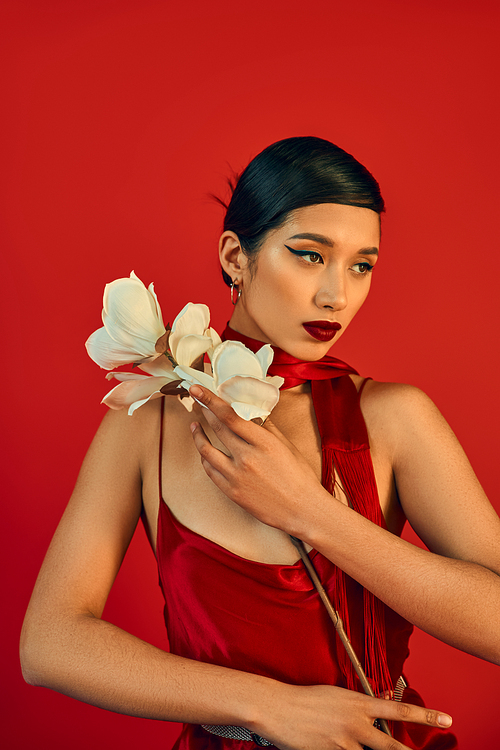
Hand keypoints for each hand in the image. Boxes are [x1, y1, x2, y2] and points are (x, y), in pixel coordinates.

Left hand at [189, 385, 327, 536]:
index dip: (211, 400)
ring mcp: (236, 476)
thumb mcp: (286, 446)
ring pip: (207, 451)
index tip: (199, 390)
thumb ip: (267, 428)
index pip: (230, 416)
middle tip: (197, 399)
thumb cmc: (300, 477)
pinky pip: (210, 471)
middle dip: (204, 411)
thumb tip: (253, 412)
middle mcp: (247, 458)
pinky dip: (205, 458)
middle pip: (217, 429)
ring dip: (198, 435)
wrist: (302, 510)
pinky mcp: (231, 492)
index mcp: (263, 443)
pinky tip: (204, 451)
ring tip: (194, 425)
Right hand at [255, 683, 452, 749]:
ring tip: (359, 745)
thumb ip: (361, 704)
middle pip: (391, 746)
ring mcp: (344, 743)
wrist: (278, 707)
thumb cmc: (306, 699)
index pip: (399, 708)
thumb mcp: (337, 695)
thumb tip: (382, 701)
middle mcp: (356, 724)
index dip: (426, 714)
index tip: (447, 718)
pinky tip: (337, 747)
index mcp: (358, 703)